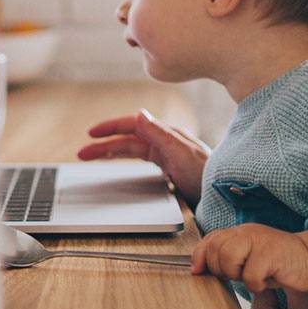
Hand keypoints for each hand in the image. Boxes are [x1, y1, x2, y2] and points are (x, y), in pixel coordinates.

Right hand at [77, 109, 208, 204]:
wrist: (226, 194)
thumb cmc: (207, 175)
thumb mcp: (181, 154)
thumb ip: (160, 134)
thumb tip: (139, 114)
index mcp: (167, 135)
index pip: (132, 126)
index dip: (110, 128)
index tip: (91, 134)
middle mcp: (165, 142)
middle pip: (128, 140)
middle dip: (103, 144)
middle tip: (82, 152)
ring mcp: (167, 156)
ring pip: (132, 151)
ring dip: (111, 152)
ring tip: (92, 157)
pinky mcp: (169, 170)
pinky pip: (140, 161)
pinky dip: (124, 161)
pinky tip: (118, 165)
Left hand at [190, 224, 307, 292]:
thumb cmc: (279, 263)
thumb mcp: (249, 259)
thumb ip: (227, 259)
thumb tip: (199, 269)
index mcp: (240, 233)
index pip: (210, 240)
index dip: (199, 257)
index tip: (198, 271)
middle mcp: (247, 232)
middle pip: (215, 250)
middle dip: (221, 270)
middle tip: (239, 275)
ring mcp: (259, 241)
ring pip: (228, 259)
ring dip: (238, 275)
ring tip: (253, 276)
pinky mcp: (271, 253)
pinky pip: (250, 275)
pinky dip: (256, 284)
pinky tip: (267, 280)